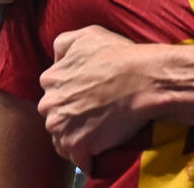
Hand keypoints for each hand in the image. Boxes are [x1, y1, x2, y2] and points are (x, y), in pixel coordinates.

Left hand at [39, 26, 151, 173]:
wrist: (144, 79)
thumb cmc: (120, 55)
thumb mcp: (88, 34)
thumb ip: (63, 43)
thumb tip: (56, 58)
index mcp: (50, 79)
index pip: (52, 93)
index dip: (70, 94)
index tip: (88, 95)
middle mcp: (49, 104)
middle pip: (55, 116)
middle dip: (70, 116)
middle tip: (96, 112)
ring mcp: (62, 127)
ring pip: (63, 138)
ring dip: (78, 136)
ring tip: (101, 129)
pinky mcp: (78, 146)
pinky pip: (77, 159)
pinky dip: (88, 157)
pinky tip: (102, 147)